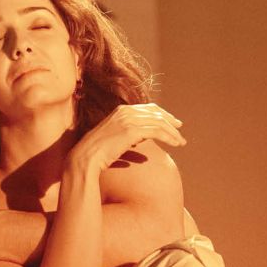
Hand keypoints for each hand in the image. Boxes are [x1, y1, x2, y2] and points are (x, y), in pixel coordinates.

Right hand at [66, 104, 184, 173]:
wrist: (86, 157)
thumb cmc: (98, 153)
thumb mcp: (115, 137)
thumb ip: (129, 133)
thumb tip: (143, 138)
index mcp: (121, 110)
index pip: (148, 108)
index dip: (163, 114)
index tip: (172, 123)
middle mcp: (126, 112)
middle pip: (156, 113)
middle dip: (170, 122)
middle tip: (180, 130)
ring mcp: (128, 120)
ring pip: (159, 122)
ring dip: (172, 132)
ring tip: (180, 142)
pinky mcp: (132, 130)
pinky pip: (157, 131)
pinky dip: (169, 137)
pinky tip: (175, 144)